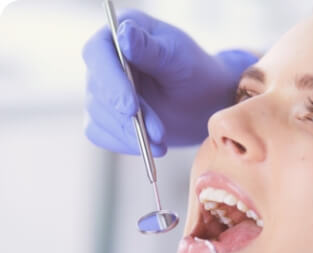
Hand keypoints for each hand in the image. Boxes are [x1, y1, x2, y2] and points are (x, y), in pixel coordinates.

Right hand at [83, 10, 257, 154]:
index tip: (131, 107)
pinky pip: (102, 135)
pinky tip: (150, 147)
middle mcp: (104, 60)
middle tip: (158, 134)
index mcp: (119, 33)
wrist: (203, 104)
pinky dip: (125, 144)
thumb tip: (124, 34)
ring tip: (161, 142)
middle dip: (128, 117)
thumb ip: (151, 49)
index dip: (111, 82)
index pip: (98, 54)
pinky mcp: (106, 117)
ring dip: (130, 134)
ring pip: (99, 116)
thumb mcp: (179, 58)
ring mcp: (102, 90)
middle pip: (98, 90)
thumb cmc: (195, 73)